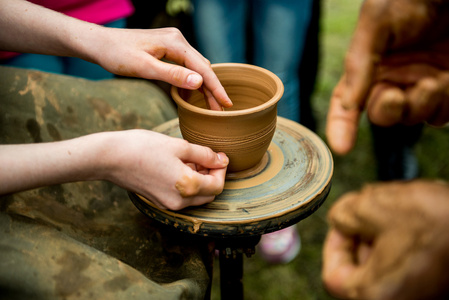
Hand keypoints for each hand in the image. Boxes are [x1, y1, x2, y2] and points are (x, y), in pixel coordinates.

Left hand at [0, 0, 231, 110]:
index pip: (203, 67)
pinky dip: (189, 82)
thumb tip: (199, 83)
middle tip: (220, 111)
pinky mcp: (166, 50)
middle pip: (202, 67)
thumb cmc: (117, 55)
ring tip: (210, 107)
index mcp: (175, 42)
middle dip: (212, 89)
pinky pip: (184, 67)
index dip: (216, 87)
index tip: (227, 104)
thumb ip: (172, 75)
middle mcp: (178, 40)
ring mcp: (172, 44)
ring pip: (195, 68)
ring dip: (202, 87)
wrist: (99, 44)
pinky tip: (190, 96)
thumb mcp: (144, 67)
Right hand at [101, 130, 228, 209]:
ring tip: (190, 160)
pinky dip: (187, 185)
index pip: (218, 186)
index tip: (217, 156)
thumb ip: (204, 155)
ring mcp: (168, 204)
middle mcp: (179, 201)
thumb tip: (222, 160)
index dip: (221, 170)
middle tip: (205, 157)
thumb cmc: (143, 147)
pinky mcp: (158, 202)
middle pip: (209, 194)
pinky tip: (178, 167)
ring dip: (200, 181)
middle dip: (212, 177)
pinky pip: (182, 198)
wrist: (110, 157)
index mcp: (187, 187)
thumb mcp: (179, 146)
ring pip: (196, 197)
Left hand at [322, 180, 448, 299]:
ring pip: (386, 267)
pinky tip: (417, 223)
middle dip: (363, 236)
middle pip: (361, 271)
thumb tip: (339, 219)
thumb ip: (344, 214)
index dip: (335, 244)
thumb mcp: (377, 206)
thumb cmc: (439, 223)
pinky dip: (405, 246)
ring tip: (400, 214)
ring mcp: (419, 297)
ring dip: (385, 238)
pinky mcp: (437, 289)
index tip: (345, 223)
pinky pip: (409, 269)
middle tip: (374, 212)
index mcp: (373, 295)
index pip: (334, 276)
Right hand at [326, 0, 448, 154]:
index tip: (342, 147)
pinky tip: (446, 80)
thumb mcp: (378, 20)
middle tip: (395, 95)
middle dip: (387, 109)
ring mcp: (419, 86)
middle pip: (381, 116)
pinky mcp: (446, 89)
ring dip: (422, 104)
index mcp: (368, 66)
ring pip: (413, 118)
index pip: (347, 104)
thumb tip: (348, 104)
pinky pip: (440, 115)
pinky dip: (444, 103)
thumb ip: (359, 61)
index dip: (341, 127)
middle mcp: (392, 79)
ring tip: (433, 80)